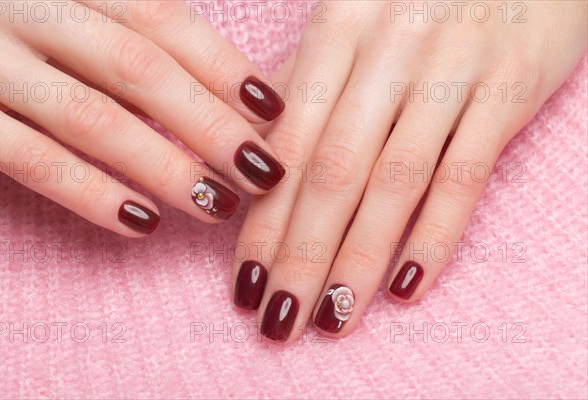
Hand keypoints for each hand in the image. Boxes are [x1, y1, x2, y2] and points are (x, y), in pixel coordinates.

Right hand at [0, 0, 286, 236]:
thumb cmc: (12, 16)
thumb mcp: (66, 2)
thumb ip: (124, 24)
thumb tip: (221, 82)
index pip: (162, 19)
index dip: (222, 66)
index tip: (272, 111)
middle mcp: (25, 4)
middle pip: (139, 68)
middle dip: (209, 125)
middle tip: (263, 171)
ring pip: (91, 117)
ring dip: (163, 166)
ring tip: (217, 205)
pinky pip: (28, 158)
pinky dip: (88, 192)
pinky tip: (140, 222)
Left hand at [231, 0, 586, 341]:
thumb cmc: (416, 1)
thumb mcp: (353, 25)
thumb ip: (305, 86)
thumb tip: (256, 158)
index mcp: (337, 31)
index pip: (288, 147)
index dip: (263, 221)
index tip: (245, 282)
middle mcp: (388, 51)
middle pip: (334, 173)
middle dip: (301, 256)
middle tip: (278, 321)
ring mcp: (451, 70)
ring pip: (394, 182)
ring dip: (359, 259)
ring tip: (333, 318)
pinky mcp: (509, 87)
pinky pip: (466, 175)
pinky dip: (436, 234)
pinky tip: (407, 287)